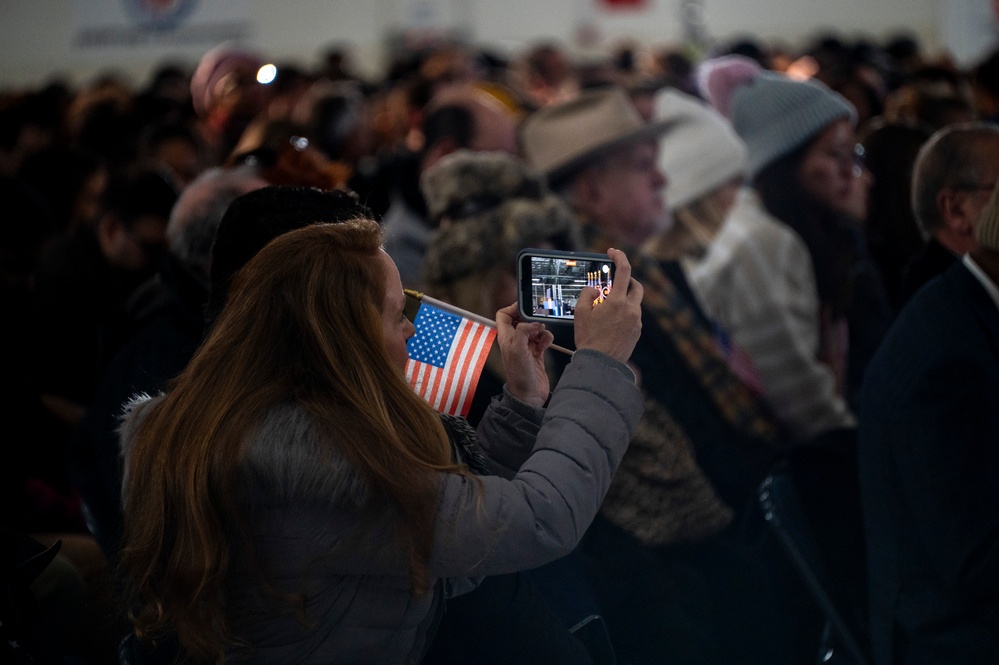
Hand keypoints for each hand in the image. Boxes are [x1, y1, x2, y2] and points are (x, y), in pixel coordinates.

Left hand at [495, 302, 552, 406]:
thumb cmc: (519, 375)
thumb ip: (523, 330)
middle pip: (522, 319)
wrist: (529, 394)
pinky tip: (545, 346)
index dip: (513, 308)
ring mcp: (526, 346)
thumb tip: (533, 323)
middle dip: (532, 319)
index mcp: (506, 337)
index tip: (526, 306)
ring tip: (542, 338)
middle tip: (538, 323)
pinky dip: (547, 339)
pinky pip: (543, 338)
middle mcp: (515, 340)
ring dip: (542, 330)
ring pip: (535, 328)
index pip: (503, 315)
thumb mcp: (517, 348)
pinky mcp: (537, 352)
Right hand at [573, 248, 642, 363]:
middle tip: (615, 282)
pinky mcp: (637, 332)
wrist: (601, 364)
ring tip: (608, 307)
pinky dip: (625, 313)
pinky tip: (612, 323)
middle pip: (636, 285)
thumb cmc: (589, 339)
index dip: (619, 257)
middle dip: (627, 280)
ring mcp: (636, 321)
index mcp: (617, 302)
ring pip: (634, 303)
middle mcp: (631, 309)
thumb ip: (587, 295)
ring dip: (624, 299)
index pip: (624, 270)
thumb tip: (594, 290)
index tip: (613, 252)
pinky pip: (633, 317)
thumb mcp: (580, 313)